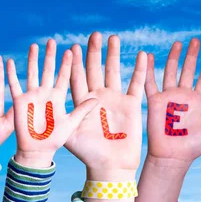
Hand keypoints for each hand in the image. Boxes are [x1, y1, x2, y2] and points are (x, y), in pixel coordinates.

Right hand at [7, 39, 98, 167]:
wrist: (37, 151)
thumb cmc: (55, 139)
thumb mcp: (72, 124)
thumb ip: (82, 111)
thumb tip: (97, 99)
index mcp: (58, 97)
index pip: (63, 76)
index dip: (67, 64)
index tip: (71, 49)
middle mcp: (45, 93)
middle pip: (47, 70)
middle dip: (49, 56)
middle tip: (52, 41)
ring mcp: (32, 96)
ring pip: (32, 73)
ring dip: (32, 60)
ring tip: (34, 46)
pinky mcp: (19, 102)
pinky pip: (14, 85)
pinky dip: (11, 74)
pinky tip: (8, 61)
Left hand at [64, 32, 146, 180]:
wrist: (110, 166)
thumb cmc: (88, 154)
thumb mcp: (72, 133)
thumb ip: (67, 114)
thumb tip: (58, 96)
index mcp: (81, 102)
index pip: (77, 77)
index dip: (75, 62)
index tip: (72, 47)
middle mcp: (97, 97)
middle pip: (95, 69)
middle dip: (94, 52)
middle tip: (94, 34)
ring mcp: (115, 99)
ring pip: (114, 71)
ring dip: (113, 55)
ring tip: (113, 37)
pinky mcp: (131, 105)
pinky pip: (136, 84)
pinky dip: (140, 70)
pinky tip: (142, 55)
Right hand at [145, 38, 200, 168]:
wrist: (172, 156)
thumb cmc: (192, 147)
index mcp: (197, 101)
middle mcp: (183, 96)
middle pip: (187, 70)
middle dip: (191, 56)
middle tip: (196, 41)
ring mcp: (168, 97)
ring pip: (170, 72)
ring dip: (174, 58)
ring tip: (178, 44)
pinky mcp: (155, 101)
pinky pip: (150, 82)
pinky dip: (149, 69)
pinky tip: (150, 56)